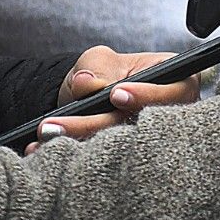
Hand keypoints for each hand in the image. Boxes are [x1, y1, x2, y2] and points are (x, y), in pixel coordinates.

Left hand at [36, 47, 199, 144]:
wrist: (84, 98)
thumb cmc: (104, 73)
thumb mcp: (100, 59)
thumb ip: (96, 67)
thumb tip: (87, 83)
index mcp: (177, 82)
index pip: (174, 92)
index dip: (148, 95)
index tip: (115, 94)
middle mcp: (167, 116)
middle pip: (140, 126)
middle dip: (96, 124)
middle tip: (57, 122)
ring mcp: (146, 142)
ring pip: (117, 146)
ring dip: (78, 139)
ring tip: (46, 131)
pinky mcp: (123, 160)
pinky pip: (101, 160)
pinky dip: (70, 154)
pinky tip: (42, 148)